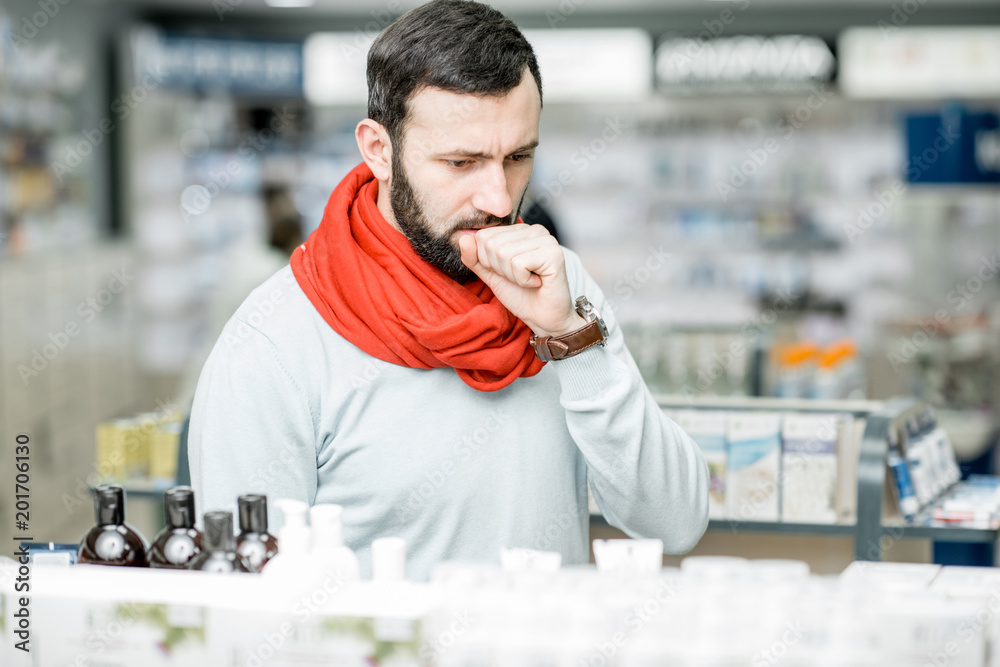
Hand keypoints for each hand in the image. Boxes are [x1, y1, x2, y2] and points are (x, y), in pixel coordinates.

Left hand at [459, 224, 584, 337]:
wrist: (543, 319)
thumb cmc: (521, 295)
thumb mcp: (491, 275)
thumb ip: (475, 258)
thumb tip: (463, 239)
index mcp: (520, 230)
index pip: (484, 236)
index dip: (489, 261)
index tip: (509, 272)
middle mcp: (535, 230)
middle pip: (492, 244)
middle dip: (500, 269)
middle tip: (520, 278)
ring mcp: (546, 240)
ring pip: (503, 253)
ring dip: (512, 276)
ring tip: (528, 280)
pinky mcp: (553, 253)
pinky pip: (518, 264)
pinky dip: (523, 280)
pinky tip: (536, 282)